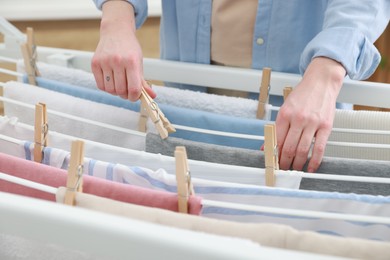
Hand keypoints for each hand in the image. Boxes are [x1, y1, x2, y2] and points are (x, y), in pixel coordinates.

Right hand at [91, 1, 155, 100]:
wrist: (116, 32)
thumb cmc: (129, 49)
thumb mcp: (139, 63)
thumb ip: (143, 81)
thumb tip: (152, 96)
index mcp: (132, 61)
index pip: (134, 88)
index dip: (134, 97)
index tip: (134, 97)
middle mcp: (118, 61)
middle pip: (120, 90)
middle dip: (125, 95)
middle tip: (127, 91)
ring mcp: (105, 62)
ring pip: (110, 90)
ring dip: (115, 92)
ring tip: (119, 85)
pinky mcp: (95, 63)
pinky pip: (100, 85)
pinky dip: (106, 88)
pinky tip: (111, 82)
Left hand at [275, 57, 345, 172]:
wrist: (321, 82)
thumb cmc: (302, 95)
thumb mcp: (285, 108)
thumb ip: (277, 128)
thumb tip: (267, 146)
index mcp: (285, 114)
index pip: (277, 140)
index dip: (274, 154)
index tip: (273, 163)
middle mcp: (298, 119)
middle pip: (289, 147)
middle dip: (284, 162)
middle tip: (282, 169)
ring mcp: (313, 123)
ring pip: (303, 150)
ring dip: (297, 164)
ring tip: (294, 170)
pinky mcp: (326, 126)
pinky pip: (320, 148)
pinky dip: (315, 161)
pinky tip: (310, 168)